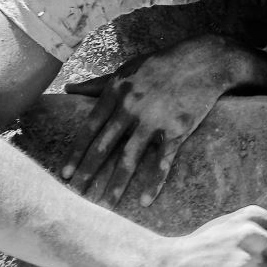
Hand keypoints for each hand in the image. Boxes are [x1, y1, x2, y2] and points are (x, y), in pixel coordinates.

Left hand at [63, 35, 243, 206]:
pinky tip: (145, 201)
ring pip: (131, 157)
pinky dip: (154, 182)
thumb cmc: (160, 65)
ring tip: (107, 204)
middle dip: (89, 170)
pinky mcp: (177, 129)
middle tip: (77, 192)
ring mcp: (155, 119)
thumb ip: (97, 84)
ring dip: (118, 183)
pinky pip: (163, 161)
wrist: (203, 61)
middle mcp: (132, 106)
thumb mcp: (126, 69)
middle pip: (105, 145)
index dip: (76, 152)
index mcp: (117, 91)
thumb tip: (67, 90)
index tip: (64, 173)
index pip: (90, 127)